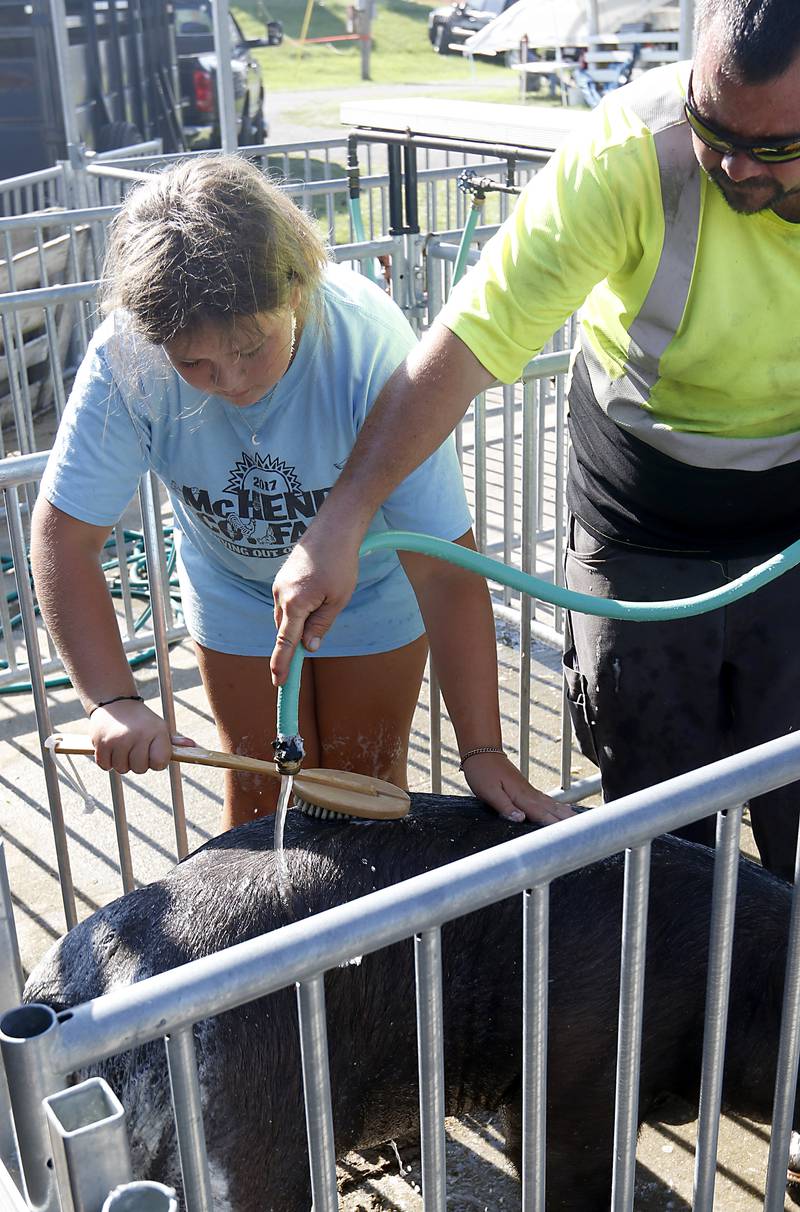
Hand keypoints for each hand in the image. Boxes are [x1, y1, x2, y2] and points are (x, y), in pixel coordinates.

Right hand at [90, 699, 194, 774]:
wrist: (114, 703)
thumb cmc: (141, 720)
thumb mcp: (159, 727)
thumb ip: (175, 742)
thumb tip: (194, 748)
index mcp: (156, 732)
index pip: (159, 763)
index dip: (155, 761)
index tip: (151, 752)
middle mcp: (138, 735)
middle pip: (140, 769)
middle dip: (137, 763)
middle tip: (135, 748)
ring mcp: (118, 740)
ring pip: (122, 769)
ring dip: (122, 762)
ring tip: (123, 746)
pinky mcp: (101, 743)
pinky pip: (105, 766)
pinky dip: (107, 762)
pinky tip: (111, 748)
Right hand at [270, 528, 360, 684]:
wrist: (333, 528)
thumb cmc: (340, 562)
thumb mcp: (338, 600)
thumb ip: (321, 626)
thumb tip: (309, 647)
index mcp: (295, 603)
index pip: (285, 642)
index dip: (282, 664)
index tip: (278, 682)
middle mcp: (281, 595)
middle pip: (284, 630)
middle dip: (296, 640)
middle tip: (314, 640)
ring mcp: (279, 585)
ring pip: (285, 616)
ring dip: (299, 622)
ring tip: (325, 603)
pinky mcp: (282, 578)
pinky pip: (286, 603)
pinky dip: (297, 609)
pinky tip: (316, 595)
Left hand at [461, 752, 574, 825]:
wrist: (482, 752)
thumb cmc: (483, 772)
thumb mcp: (488, 792)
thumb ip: (505, 807)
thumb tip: (521, 819)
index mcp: (521, 796)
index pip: (541, 814)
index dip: (554, 826)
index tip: (568, 836)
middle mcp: (529, 793)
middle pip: (552, 810)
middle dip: (567, 821)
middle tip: (585, 832)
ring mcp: (530, 790)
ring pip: (552, 804)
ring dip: (566, 814)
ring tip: (580, 823)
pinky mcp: (527, 789)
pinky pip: (547, 800)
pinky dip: (558, 806)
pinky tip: (563, 810)